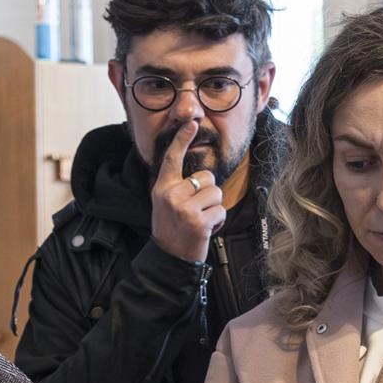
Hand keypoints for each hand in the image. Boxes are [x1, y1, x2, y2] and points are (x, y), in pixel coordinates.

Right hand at [151, 120, 224, 261]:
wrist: (169, 259)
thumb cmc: (171, 228)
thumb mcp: (164, 203)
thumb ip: (176, 186)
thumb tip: (196, 172)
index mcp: (162, 188)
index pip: (172, 159)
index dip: (182, 139)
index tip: (191, 124)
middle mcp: (171, 195)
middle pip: (207, 177)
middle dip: (208, 193)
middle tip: (195, 210)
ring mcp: (185, 208)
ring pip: (217, 193)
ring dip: (214, 207)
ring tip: (200, 220)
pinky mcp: (199, 221)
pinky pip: (221, 210)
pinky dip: (218, 221)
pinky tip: (206, 230)